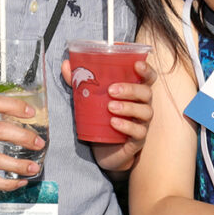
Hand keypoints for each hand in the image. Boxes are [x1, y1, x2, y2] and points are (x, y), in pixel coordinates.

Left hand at [61, 57, 155, 171]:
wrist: (104, 150)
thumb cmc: (101, 119)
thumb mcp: (90, 99)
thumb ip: (79, 81)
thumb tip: (65, 64)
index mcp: (134, 92)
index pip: (148, 77)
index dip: (146, 70)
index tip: (137, 65)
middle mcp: (142, 105)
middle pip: (147, 92)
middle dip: (131, 89)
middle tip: (111, 90)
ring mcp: (142, 123)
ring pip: (145, 111)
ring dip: (128, 107)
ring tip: (110, 107)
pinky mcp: (138, 140)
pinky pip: (139, 132)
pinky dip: (127, 126)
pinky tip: (114, 123)